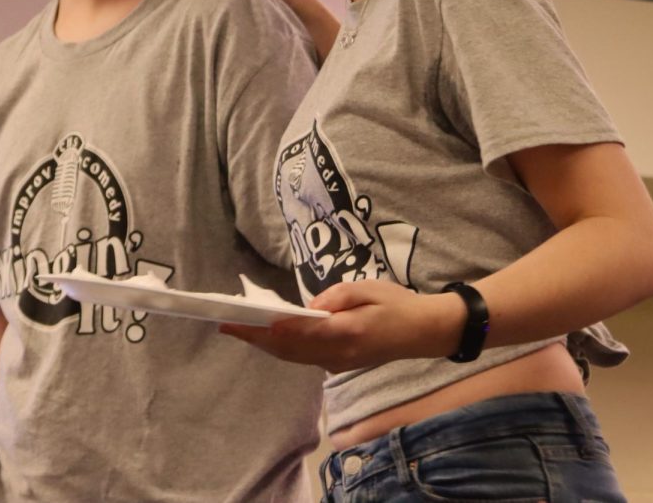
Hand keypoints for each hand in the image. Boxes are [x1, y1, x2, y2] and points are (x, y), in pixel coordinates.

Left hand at [219, 280, 462, 372]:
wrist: (424, 333)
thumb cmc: (397, 304)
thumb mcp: (368, 288)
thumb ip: (336, 296)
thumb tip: (308, 307)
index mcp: (344, 333)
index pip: (295, 334)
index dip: (265, 330)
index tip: (240, 323)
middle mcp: (337, 355)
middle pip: (288, 351)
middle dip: (256, 340)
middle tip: (228, 326)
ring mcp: (338, 364)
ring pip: (294, 358)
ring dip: (267, 346)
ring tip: (243, 331)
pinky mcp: (340, 364)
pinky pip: (305, 359)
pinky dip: (284, 349)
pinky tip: (272, 337)